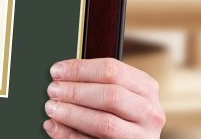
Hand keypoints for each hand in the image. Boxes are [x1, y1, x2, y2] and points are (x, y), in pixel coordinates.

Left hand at [44, 58, 165, 137]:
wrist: (132, 138)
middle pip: (110, 96)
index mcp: (145, 87)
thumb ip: (95, 81)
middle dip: (76, 91)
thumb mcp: (118, 91)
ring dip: (72, 114)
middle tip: (53, 90)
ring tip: (51, 108)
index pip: (112, 70)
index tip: (56, 71)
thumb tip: (59, 74)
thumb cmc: (120, 110)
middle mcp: (149, 112)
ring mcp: (141, 136)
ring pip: (104, 123)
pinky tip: (54, 126)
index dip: (80, 69)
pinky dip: (69, 135)